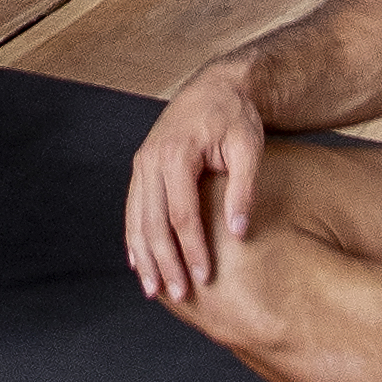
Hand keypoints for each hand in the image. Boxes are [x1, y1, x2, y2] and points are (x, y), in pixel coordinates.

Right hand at [126, 65, 265, 303]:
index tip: (204, 277)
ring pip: (137, 219)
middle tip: (179, 295)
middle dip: (165, 262)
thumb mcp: (249, 148)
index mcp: (177, 155)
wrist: (217, 87)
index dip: (192, 249)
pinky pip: (133, 208)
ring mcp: (142, 163)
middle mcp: (151, 160)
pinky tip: (138, 262)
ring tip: (152, 290)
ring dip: (144, 256)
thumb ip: (243, 190)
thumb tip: (238, 233)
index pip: (182, 214)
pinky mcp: (142, 167)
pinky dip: (134, 237)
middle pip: (154, 222)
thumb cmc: (236, 117)